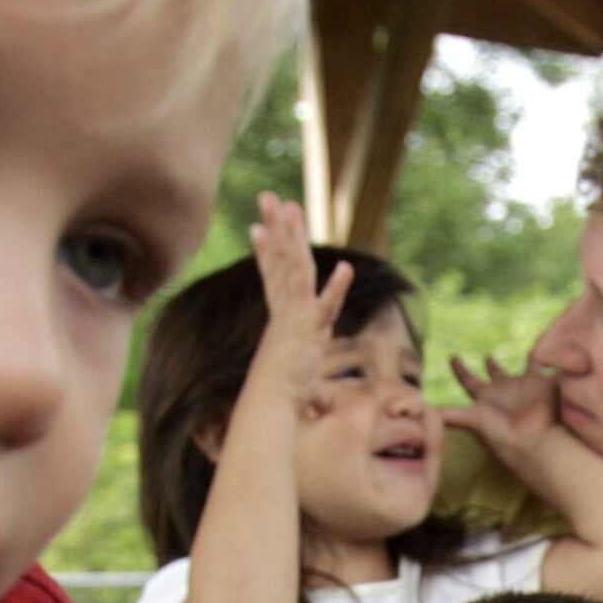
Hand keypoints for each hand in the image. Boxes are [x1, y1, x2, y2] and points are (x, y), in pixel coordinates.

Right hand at [248, 192, 353, 408]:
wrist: (271, 406)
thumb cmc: (278, 398)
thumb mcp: (297, 383)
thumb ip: (308, 383)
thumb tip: (312, 400)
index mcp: (282, 320)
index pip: (272, 278)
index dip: (265, 252)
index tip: (255, 229)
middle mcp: (287, 312)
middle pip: (281, 261)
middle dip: (275, 227)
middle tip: (267, 197)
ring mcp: (297, 318)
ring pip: (296, 269)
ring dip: (294, 237)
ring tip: (291, 207)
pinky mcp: (310, 332)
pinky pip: (325, 308)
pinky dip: (336, 291)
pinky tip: (347, 271)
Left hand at [439, 353, 561, 453]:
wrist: (532, 441)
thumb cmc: (501, 434)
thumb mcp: (471, 421)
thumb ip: (450, 414)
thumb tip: (416, 410)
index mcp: (484, 399)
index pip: (468, 380)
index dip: (459, 369)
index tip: (452, 357)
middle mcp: (504, 393)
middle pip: (495, 374)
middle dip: (491, 365)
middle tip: (487, 355)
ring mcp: (525, 388)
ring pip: (523, 369)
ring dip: (524, 360)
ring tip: (529, 351)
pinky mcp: (543, 384)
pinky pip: (544, 364)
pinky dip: (547, 355)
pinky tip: (550, 346)